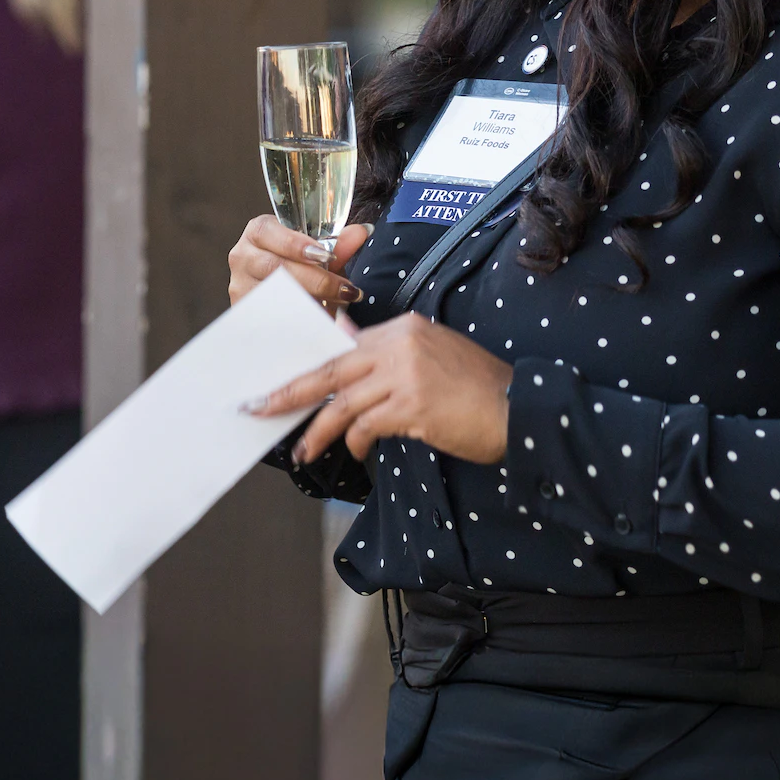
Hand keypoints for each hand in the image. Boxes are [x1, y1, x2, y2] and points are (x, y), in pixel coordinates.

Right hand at [228, 216, 369, 309]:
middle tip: (345, 289)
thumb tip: (362, 232)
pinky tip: (318, 323)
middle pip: (274, 267)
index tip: (324, 256)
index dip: (295, 244)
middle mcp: (243, 257)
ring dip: (308, 302)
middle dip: (314, 279)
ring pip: (273, 295)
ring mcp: (240, 286)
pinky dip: (296, 321)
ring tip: (337, 307)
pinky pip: (270, 318)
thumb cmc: (298, 265)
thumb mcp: (317, 254)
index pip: (268, 232)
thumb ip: (337, 244)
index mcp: (258, 233)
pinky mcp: (245, 313)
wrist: (278, 294)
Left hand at [250, 312, 512, 464]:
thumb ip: (388, 351)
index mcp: (403, 328)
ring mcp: (406, 374)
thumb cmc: (477, 390)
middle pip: (331, 369)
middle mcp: (400, 344)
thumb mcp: (431, 356)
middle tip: (260, 408)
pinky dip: (355, 441)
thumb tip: (345, 340)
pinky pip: (367, 425)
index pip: (344, 348)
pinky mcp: (412, 405)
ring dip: (319, 430)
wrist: (519, 410)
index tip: (285, 385)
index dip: (311, 370)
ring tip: (304, 450)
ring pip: (343, 403)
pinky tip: (354, 452)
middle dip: (291, 391)